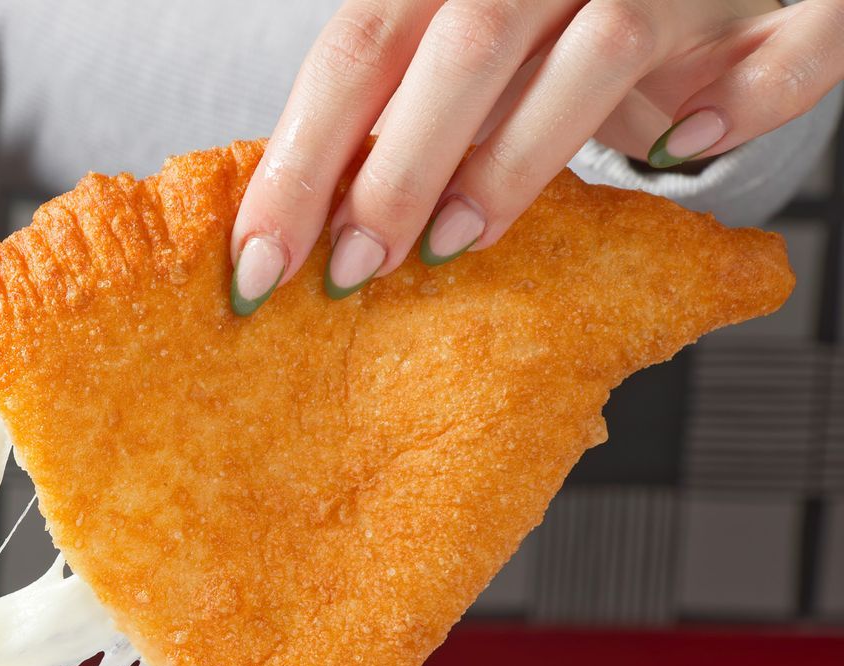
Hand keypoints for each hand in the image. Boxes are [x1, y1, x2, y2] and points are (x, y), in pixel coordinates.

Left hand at [229, 0, 843, 312]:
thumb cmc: (540, 39)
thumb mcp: (451, 63)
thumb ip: (389, 119)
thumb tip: (286, 231)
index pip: (358, 46)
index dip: (302, 157)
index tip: (257, 264)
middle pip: (462, 42)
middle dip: (395, 167)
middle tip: (350, 269)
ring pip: (601, 46)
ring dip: (520, 156)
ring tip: (453, 245)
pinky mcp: (753, 6)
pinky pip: (779, 51)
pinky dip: (746, 99)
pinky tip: (682, 156)